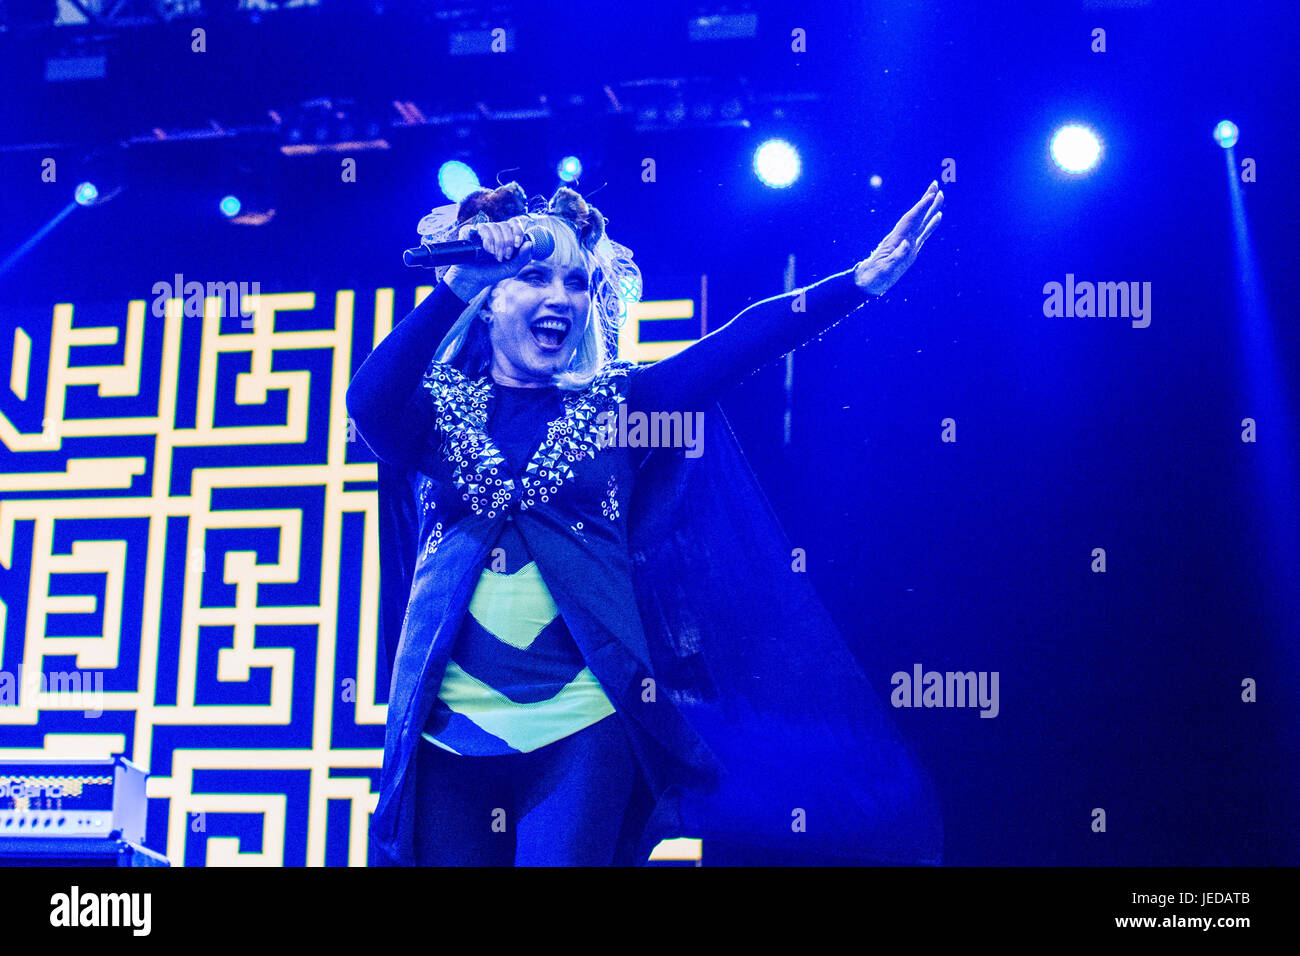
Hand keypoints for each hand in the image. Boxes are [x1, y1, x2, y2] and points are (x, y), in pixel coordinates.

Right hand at [442, 214, 538, 300]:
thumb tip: (530, 243)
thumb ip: (523, 257)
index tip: (517, 245)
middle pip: (504, 225)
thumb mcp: (512, 268)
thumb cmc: (492, 272)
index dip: (517, 231)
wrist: (473, 280)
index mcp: (505, 236)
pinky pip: (480, 227)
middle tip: (503, 257)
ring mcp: (481, 231)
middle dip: (507, 242)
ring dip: (497, 243)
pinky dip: (486, 238)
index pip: (514, 224)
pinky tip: (486, 249)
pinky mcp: (469, 232)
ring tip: (494, 256)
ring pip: (493, 226)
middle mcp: (494, 231)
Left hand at [854, 181, 943, 295]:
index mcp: (896, 241)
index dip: (921, 208)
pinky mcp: (910, 250)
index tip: (931, 196)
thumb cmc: (873, 278)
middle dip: (926, 201)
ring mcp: (907, 242)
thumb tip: (907, 243)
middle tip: (935, 184)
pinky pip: (923, 234)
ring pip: (921, 222)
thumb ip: (896, 258)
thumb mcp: (884, 270)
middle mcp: (903, 238)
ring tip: (940, 196)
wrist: (866, 283)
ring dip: (930, 208)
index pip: (911, 220)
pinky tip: (937, 216)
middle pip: (916, 215)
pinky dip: (931, 224)